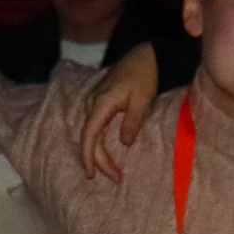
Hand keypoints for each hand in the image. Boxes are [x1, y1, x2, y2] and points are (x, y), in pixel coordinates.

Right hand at [81, 43, 160, 181]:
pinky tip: (107, 154)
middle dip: (100, 161)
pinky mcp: (100, 102)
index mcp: (100, 103)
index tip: (91, 175)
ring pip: (92, 134)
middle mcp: (92, 103)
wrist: (145, 55)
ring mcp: (94, 102)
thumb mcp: (142, 100)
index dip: (89, 157)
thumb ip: (132, 122)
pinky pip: (95, 127)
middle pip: (90, 138)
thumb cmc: (145, 75)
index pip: (89, 136)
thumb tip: (124, 143)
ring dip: (100, 154)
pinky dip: (100, 143)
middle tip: (116, 178)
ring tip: (114, 172)